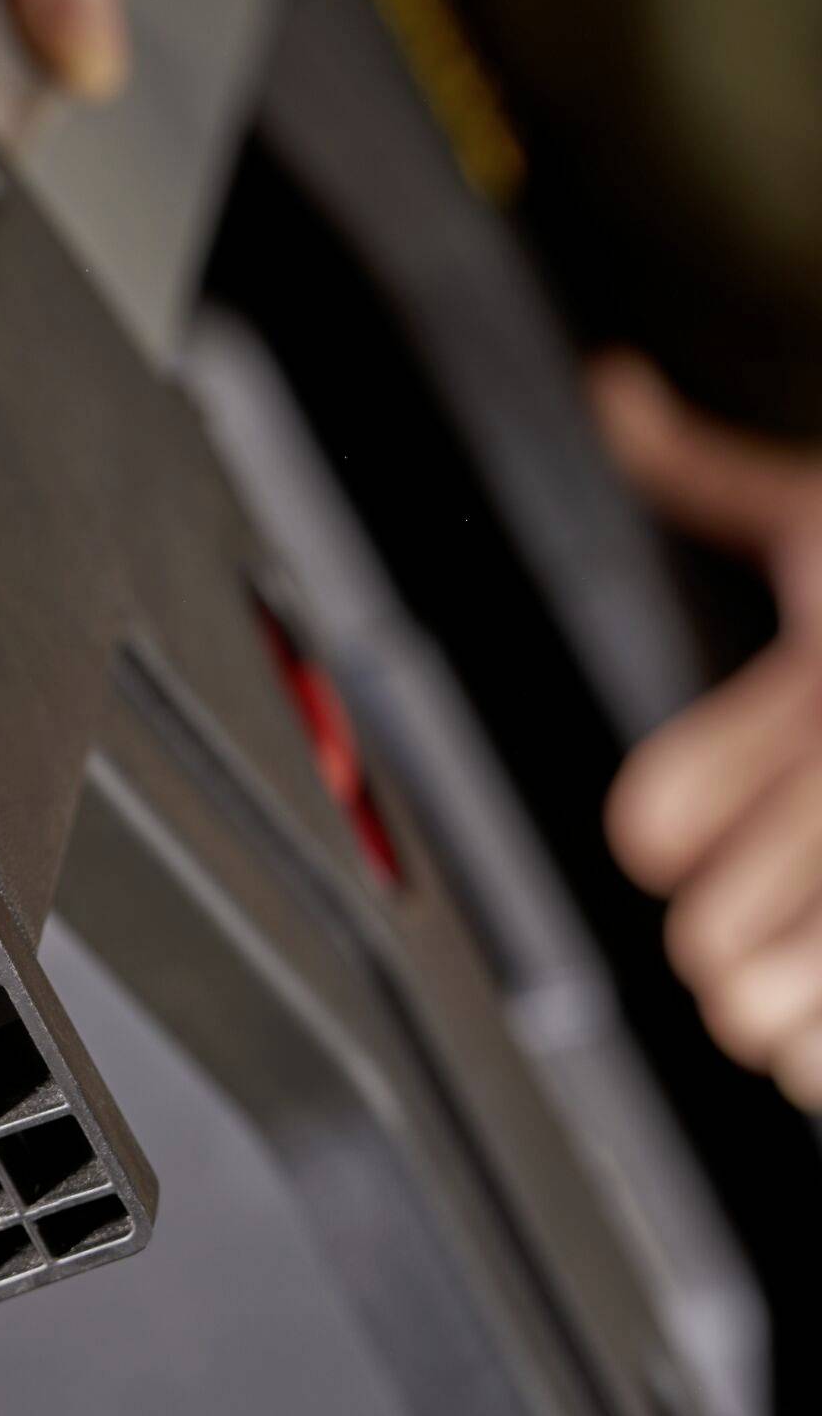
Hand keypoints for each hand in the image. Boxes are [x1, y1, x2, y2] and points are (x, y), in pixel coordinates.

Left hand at [596, 353, 821, 1106]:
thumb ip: (714, 472)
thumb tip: (615, 387)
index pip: (651, 825)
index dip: (668, 834)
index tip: (702, 822)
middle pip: (705, 947)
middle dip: (730, 943)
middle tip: (777, 911)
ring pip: (776, 1027)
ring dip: (793, 1023)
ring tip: (821, 977)